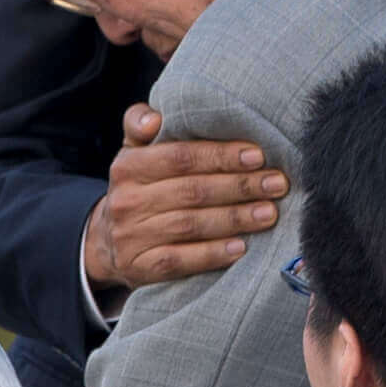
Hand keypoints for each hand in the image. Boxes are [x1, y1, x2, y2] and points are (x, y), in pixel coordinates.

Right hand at [83, 104, 284, 292]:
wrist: (108, 243)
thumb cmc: (138, 188)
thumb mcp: (134, 152)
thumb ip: (142, 124)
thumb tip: (155, 118)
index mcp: (128, 166)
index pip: (180, 157)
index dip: (221, 155)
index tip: (258, 156)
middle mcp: (126, 201)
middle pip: (192, 191)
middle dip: (240, 186)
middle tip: (277, 184)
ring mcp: (131, 237)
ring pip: (191, 225)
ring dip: (235, 219)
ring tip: (269, 213)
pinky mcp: (140, 268)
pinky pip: (181, 261)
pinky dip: (213, 254)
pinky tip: (241, 247)